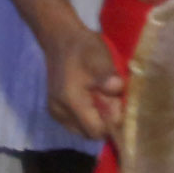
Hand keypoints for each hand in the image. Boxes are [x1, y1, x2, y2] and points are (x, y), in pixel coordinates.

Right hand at [43, 24, 124, 142]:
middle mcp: (60, 112)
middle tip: (110, 100)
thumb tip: (116, 89)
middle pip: (90, 133)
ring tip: (101, 98)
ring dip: (96, 120)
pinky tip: (91, 100)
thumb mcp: (99, 58)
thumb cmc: (83, 48)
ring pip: (84, 131)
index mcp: (70, 101)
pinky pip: (77, 124)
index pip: (96, 131)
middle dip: (104, 122)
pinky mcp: (56, 111)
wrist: (60, 39)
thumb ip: (109, 76)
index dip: (112, 123)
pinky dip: (88, 117)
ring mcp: (56, 113)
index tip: (117, 104)